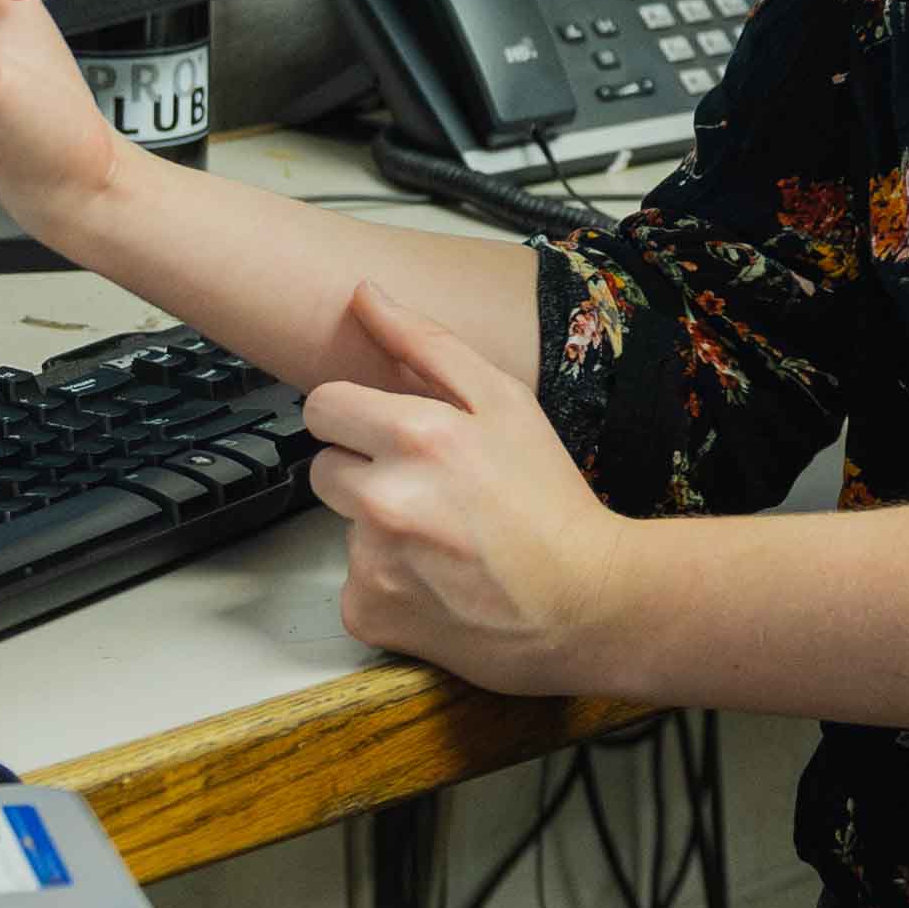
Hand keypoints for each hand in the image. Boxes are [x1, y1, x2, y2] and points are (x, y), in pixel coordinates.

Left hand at [302, 285, 646, 700]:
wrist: (586, 600)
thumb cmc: (551, 499)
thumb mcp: (506, 402)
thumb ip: (426, 344)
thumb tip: (364, 295)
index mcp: (415, 435)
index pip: (322, 407)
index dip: (357, 419)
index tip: (391, 436)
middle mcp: (384, 498)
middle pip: (323, 468)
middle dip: (365, 473)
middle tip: (430, 492)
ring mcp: (373, 561)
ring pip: (343, 526)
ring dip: (380, 530)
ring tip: (443, 540)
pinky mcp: (369, 612)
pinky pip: (354, 583)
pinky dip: (387, 584)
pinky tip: (437, 583)